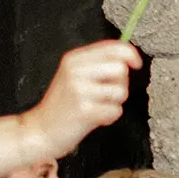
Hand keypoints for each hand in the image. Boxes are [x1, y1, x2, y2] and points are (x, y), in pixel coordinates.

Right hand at [25, 41, 141, 159]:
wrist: (42, 130)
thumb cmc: (64, 105)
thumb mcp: (76, 76)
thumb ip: (99, 65)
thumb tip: (129, 57)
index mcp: (74, 59)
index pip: (113, 47)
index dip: (131, 54)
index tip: (137, 64)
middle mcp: (75, 70)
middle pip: (120, 68)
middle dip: (120, 83)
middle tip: (102, 95)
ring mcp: (78, 90)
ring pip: (120, 91)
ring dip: (113, 103)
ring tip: (95, 106)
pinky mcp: (84, 110)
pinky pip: (115, 111)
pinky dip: (108, 118)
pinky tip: (92, 118)